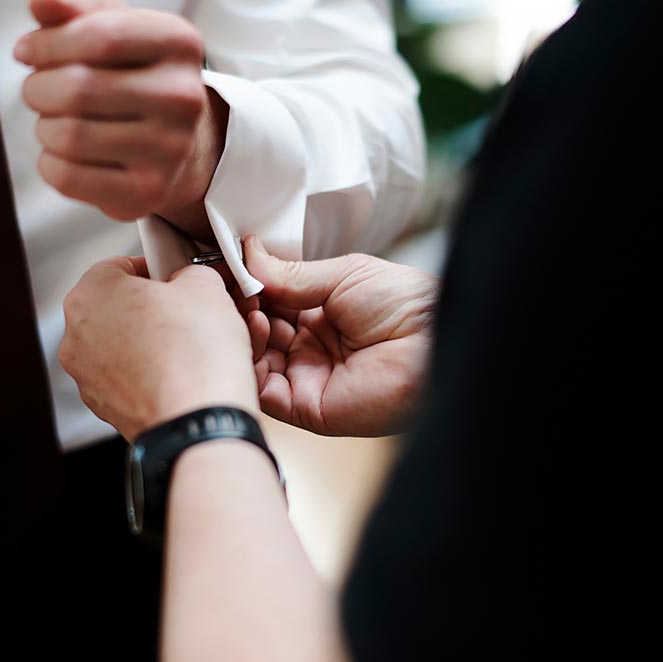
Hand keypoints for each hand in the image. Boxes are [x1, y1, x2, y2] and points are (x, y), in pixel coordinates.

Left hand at [16, 0, 226, 238]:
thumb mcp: (116, 33)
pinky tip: (62, 154)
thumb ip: (75, 13)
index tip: (26, 51)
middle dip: (38, 88)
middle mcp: (184, 98)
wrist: (182, 147)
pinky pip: (69, 177)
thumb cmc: (136, 79)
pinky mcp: (149, 193)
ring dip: (44, 127)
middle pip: (78, 88)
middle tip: (38, 92)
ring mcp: (170, 150)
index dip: (48, 44)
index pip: (99, 37)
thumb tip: (40, 3)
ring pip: (69, 135)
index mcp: (179, 44)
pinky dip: (49, 164)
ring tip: (55, 122)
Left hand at [59, 257, 258, 439]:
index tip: (177, 279)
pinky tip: (183, 376)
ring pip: (123, 346)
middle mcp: (77, 336)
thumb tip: (190, 281)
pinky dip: (152, 375)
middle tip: (188, 313)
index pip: (119, 266)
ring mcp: (88, 377)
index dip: (155, 269)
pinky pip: (130, 380)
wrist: (198, 423)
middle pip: (117, 308)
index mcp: (90, 294)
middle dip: (153, 309)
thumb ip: (192, 273)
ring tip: (190, 348)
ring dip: (152, 343)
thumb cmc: (195, 356)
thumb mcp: (206, 286)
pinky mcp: (106, 408)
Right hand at [245, 237, 438, 436]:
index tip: (229, 265)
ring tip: (247, 302)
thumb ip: (291, 274)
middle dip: (239, 306)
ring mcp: (305, 378)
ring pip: (252, 360)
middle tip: (229, 282)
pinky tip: (255, 325)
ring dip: (242, 330)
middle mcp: (309, 349)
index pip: (268, 303)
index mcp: (320, 316)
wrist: (433, 343)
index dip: (247, 285)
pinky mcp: (305, 406)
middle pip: (255, 331)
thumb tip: (247, 254)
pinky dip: (249, 360)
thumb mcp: (344, 275)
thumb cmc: (406, 305)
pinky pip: (263, 389)